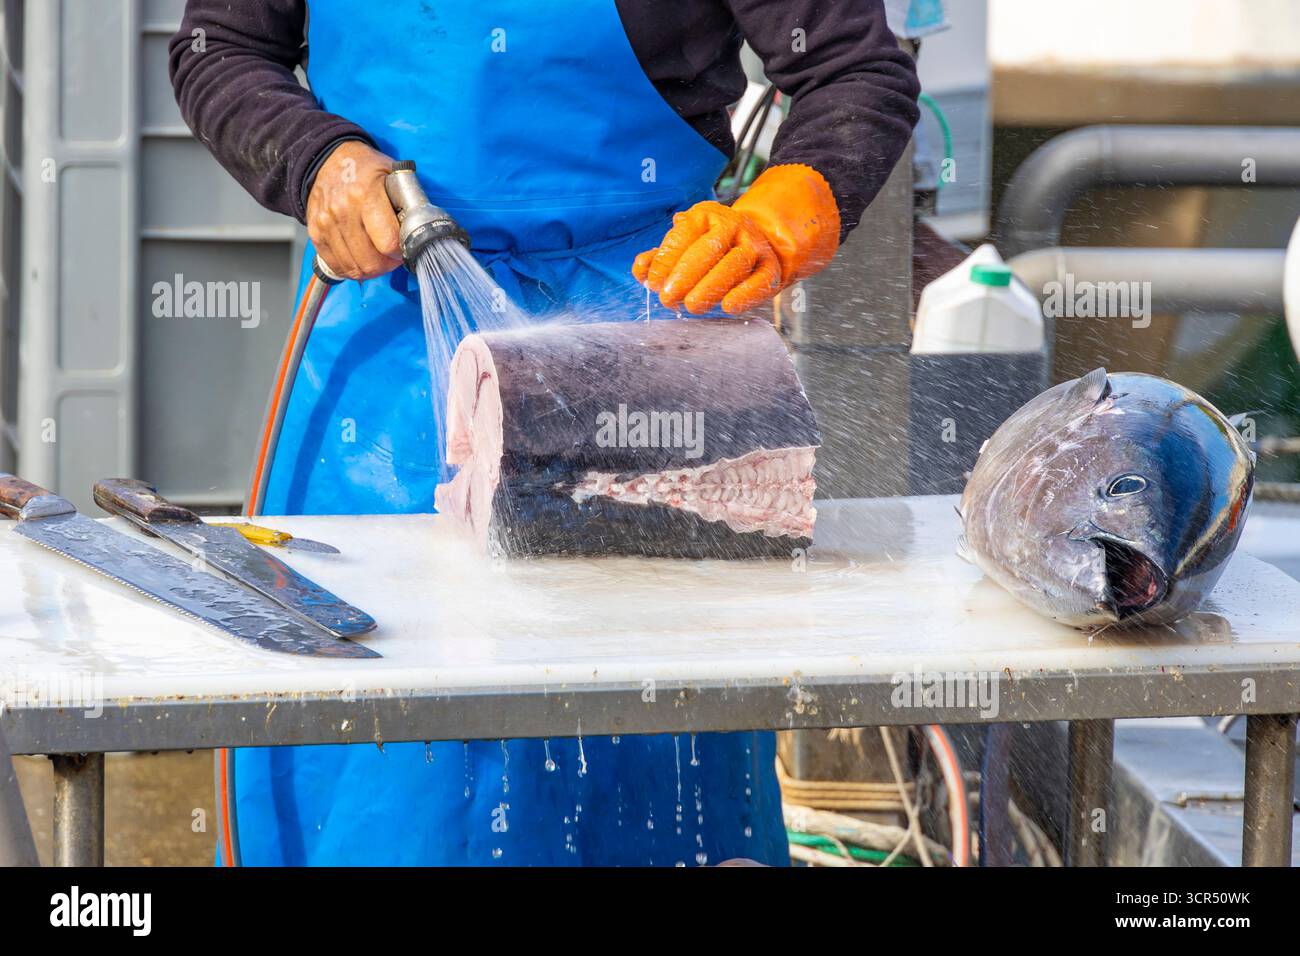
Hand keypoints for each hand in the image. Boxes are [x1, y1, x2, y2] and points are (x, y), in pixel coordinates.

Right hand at [307, 141, 402, 280]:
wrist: (328, 159)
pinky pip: (336, 266)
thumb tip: (420, 232)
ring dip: (370, 270)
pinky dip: (351, 268)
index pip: (388, 243)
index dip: (401, 252)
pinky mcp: (315, 233)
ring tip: (377, 257)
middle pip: (370, 262)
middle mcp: (342, 211)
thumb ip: (408, 203)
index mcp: (365, 195)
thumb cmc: (367, 169)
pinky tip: (360, 257)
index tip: (404, 247)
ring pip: (354, 269)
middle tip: (392, 257)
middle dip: (387, 265)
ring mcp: (326, 224)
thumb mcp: (393, 175)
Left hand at [633, 164, 840, 314]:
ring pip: (734, 264)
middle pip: (707, 249)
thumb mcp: (685, 246)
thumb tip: (641, 270)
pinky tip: (727, 307)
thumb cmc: (710, 249)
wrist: (756, 244)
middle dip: (684, 276)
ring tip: (692, 306)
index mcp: (706, 215)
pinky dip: (744, 295)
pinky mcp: (771, 268)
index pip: (683, 235)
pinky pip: (759, 281)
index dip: (666, 261)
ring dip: (710, 287)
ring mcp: (754, 245)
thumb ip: (661, 257)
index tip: (654, 284)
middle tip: (668, 298)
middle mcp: (733, 225)